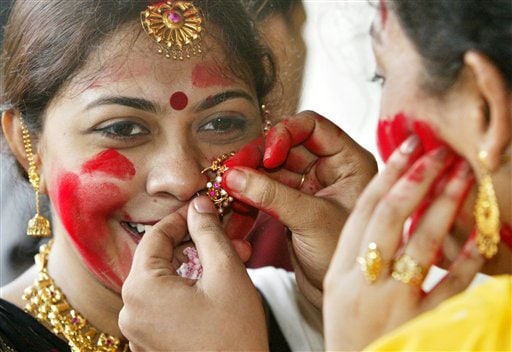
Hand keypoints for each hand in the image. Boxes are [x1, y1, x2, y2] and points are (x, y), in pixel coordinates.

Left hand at [119, 197, 267, 350]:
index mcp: (141, 289)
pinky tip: (216, 289)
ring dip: (196, 268)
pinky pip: (165, 305)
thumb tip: (198, 205)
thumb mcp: (226, 273)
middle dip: (196, 245)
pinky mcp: (150, 345)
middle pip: (161, 260)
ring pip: (166, 283)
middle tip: (227, 239)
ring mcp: (138, 332)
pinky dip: (188, 291)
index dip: (182, 218)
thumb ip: (209, 232)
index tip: (203, 209)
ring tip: (231, 264)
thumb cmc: (233, 335)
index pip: (155, 236)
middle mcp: (131, 310)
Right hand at [223, 111, 377, 308]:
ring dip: (247, 180)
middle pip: (284, 146)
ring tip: (226, 193)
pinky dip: (248, 200)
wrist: (341, 296)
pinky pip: (265, 192)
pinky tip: (234, 210)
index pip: (312, 125)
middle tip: (231, 172)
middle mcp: (329, 169)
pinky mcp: (292, 205)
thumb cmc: (344, 257)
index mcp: (348, 161)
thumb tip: (234, 175)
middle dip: (256, 159)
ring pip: (270, 170)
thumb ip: (272, 195)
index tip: (267, 157)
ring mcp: (309, 187)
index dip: (284, 134)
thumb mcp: (311, 220)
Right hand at [323, 135, 484, 349]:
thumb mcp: (339, 287)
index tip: (409, 147)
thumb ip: (358, 249)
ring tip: (462, 176)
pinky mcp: (422, 324)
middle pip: (391, 218)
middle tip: (439, 152)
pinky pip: (449, 286)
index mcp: (342, 269)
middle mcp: (365, 281)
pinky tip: (481, 236)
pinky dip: (466, 259)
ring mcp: (393, 303)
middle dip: (416, 179)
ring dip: (444, 205)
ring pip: (421, 243)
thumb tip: (384, 206)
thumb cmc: (348, 328)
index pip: (365, 210)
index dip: (388, 175)